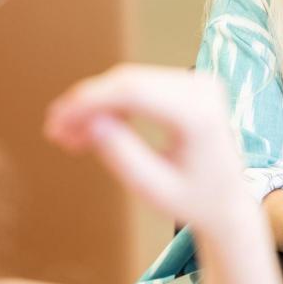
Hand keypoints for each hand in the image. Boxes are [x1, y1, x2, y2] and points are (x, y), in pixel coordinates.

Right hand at [43, 64, 248, 233]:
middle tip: (55, 132)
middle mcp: (202, 89)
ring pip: (130, 81)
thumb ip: (122, 156)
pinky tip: (94, 129)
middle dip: (87, 104)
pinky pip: (141, 86)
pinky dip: (114, 104)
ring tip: (70, 137)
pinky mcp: (189, 85)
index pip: (133, 92)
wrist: (227, 202)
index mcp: (199, 115)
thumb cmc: (194, 202)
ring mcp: (198, 82)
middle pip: (128, 82)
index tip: (57, 121)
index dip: (89, 101)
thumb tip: (90, 122)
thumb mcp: (153, 189)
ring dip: (97, 104)